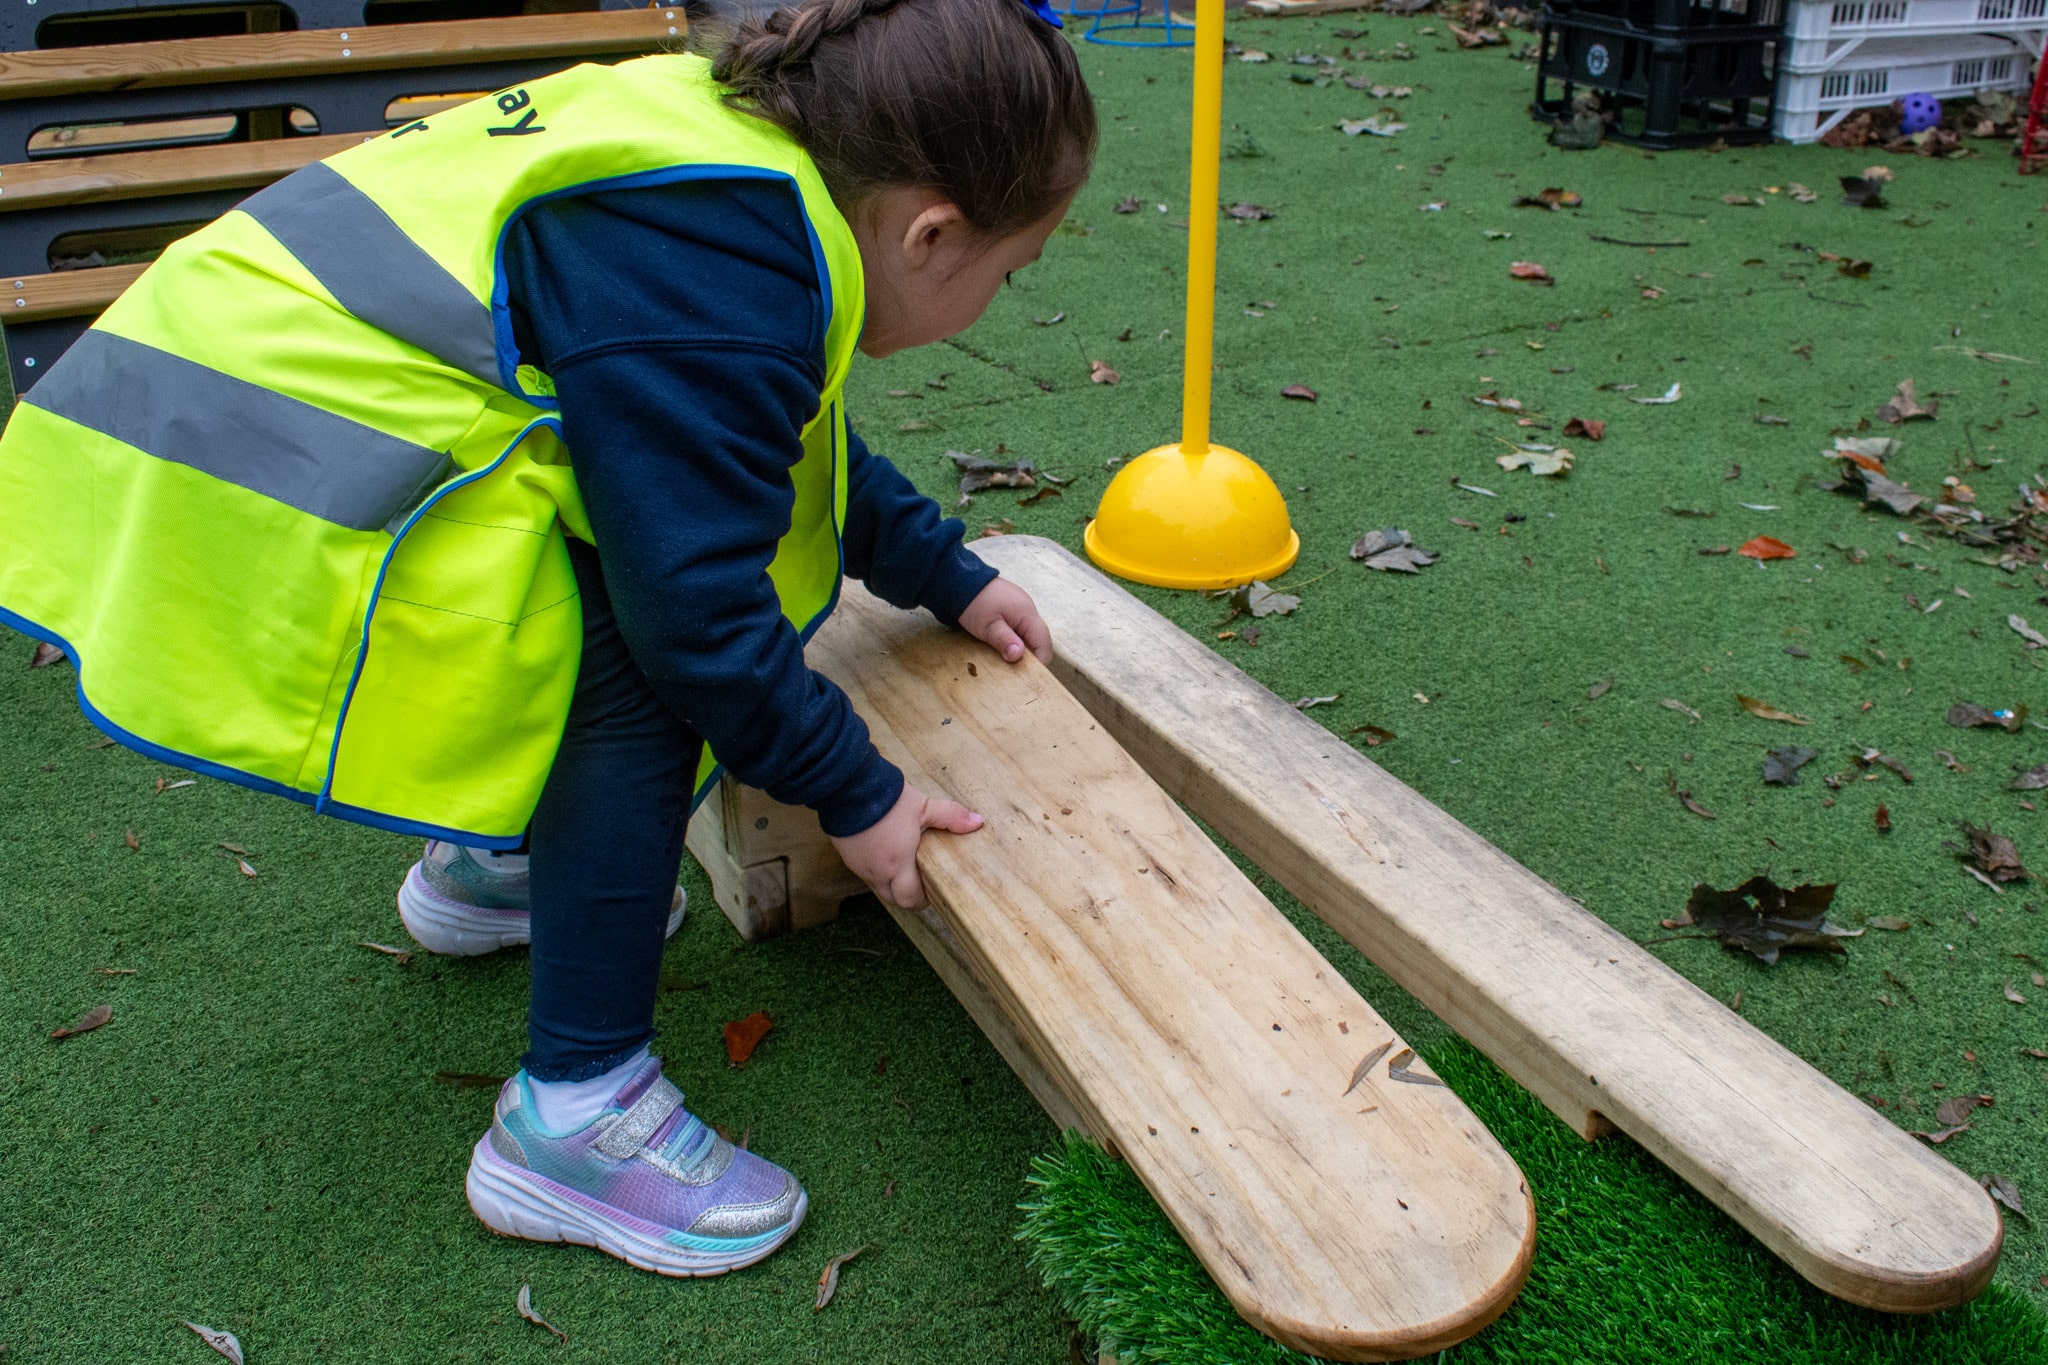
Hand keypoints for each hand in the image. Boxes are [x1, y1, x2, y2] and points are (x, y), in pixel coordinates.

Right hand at [831, 781, 982, 908]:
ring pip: (877, 885)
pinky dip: (875, 866)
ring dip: (890, 880)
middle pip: (893, 897)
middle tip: (920, 878)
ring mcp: (857, 865)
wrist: (846, 786)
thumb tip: (978, 821)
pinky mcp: (845, 854)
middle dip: (907, 893)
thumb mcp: (923, 807)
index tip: (932, 889)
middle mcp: (875, 871)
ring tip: (902, 860)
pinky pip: (863, 870)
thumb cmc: (887, 800)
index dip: (923, 899)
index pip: (910, 900)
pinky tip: (882, 847)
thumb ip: (951, 816)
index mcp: (897, 865)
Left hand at [958, 577, 1051, 664]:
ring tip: (1008, 662)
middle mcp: (1029, 611)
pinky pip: (1019, 630)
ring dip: (1021, 650)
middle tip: (1016, 673)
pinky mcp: (1012, 610)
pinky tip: (1003, 648)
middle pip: (1038, 640)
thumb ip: (1004, 640)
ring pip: (1029, 636)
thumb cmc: (974, 602)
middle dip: (1030, 658)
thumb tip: (1018, 656)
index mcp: (1027, 613)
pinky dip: (1014, 641)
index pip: (1044, 642)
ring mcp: (1021, 610)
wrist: (960, 580)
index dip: (1040, 661)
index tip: (1029, 677)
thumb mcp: (987, 625)